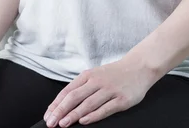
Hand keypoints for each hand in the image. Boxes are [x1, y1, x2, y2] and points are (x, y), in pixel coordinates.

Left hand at [43, 57, 157, 126]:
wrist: (140, 66)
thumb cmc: (115, 73)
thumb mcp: (96, 75)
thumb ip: (81, 87)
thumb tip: (62, 105)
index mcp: (89, 75)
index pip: (68, 90)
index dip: (56, 104)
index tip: (48, 115)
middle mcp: (98, 81)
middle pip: (75, 97)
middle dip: (61, 111)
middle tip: (51, 123)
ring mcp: (110, 90)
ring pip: (88, 103)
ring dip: (74, 114)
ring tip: (63, 123)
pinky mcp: (122, 99)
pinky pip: (105, 108)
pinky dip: (93, 115)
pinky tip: (84, 121)